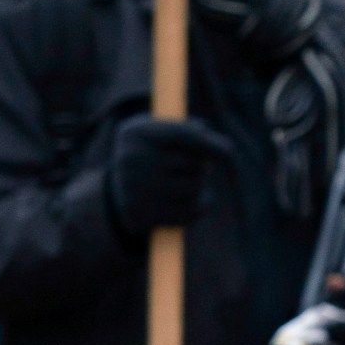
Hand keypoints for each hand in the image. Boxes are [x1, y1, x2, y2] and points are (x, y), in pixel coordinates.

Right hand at [104, 117, 232, 240]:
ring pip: (195, 188)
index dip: (215, 145)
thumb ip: (188, 128)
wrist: (115, 186)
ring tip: (180, 184)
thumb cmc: (149, 151)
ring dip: (197, 186)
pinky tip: (183, 202)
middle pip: (195, 164)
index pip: (189, 137)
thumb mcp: (161, 129)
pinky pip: (191, 212)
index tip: (229, 152)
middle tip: (182, 169)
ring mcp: (132, 189)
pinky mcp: (138, 216)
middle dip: (198, 166)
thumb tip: (210, 136)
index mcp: (137, 133)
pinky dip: (197, 207)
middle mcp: (131, 160)